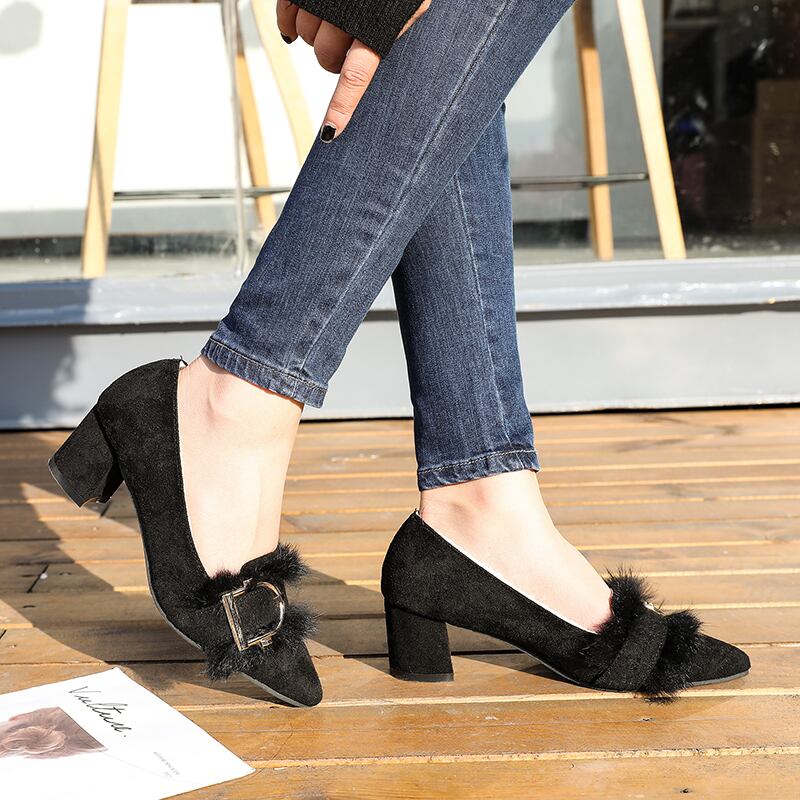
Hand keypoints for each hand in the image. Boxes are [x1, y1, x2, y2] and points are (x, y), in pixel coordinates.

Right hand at [276, 1, 430, 140]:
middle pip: (325, 57)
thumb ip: (392, 43)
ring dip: (315, 37)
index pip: (357, 75)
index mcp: (378, 25)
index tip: (330, 133)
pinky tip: (299, 24)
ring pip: (305, 36)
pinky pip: (286, 15)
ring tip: (334, 22)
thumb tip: (366, 81)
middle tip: (347, 47)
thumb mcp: (410, 13)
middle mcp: (348, 11)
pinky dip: (289, 23)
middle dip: (332, 60)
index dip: (343, 106)